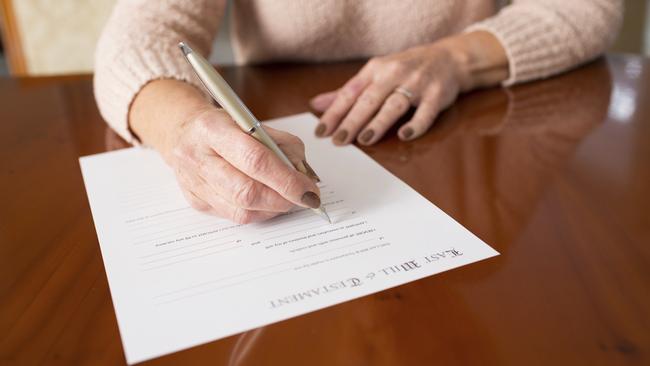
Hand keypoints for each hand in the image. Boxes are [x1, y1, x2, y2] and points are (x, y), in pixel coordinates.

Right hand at [162, 107, 320, 223]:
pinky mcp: (196, 203)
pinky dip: (260, 212)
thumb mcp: (251, 122)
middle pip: (247, 192)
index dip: (286, 179)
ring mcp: (194, 184)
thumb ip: (281, 144)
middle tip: (304, 198)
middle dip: (283, 199)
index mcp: (213, 130)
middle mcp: (198, 158)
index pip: (255, 160)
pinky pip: (235, 217)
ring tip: (288, 198)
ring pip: (241, 211)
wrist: (182, 133)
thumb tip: (305, 175)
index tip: (309, 189)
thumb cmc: (222, 127)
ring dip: (274, 208)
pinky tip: (269, 202)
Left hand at [310, 32, 507, 144]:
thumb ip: (347, 92)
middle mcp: (394, 74)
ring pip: (394, 105)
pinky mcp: (437, 94)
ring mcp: (417, 83)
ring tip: (364, 139)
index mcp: (375, 69)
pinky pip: (426, 112)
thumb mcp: (375, 74)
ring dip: (378, 122)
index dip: (334, 112)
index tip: (321, 132)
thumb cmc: (405, 69)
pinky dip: (415, 124)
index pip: (350, 92)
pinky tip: (404, 135)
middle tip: (338, 140)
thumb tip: (316, 105)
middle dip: (352, 121)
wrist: (448, 58)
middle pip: (369, 100)